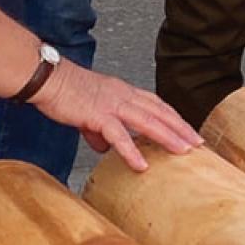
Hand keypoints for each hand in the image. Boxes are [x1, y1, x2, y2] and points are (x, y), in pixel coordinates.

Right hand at [25, 61, 200, 171]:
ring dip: (168, 137)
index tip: (189, 130)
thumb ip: (100, 130)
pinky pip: (118, 135)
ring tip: (183, 151)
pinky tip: (141, 164)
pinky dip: (132, 150)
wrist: (46, 79)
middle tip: (198, 143)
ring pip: (148, 121)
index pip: (156, 104)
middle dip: (181, 128)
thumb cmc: (64, 93)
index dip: (174, 117)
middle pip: (160, 112)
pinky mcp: (97, 115)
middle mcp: (123, 96)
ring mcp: (112, 104)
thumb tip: (106, 148)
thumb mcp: (88, 113)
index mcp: (123, 92)